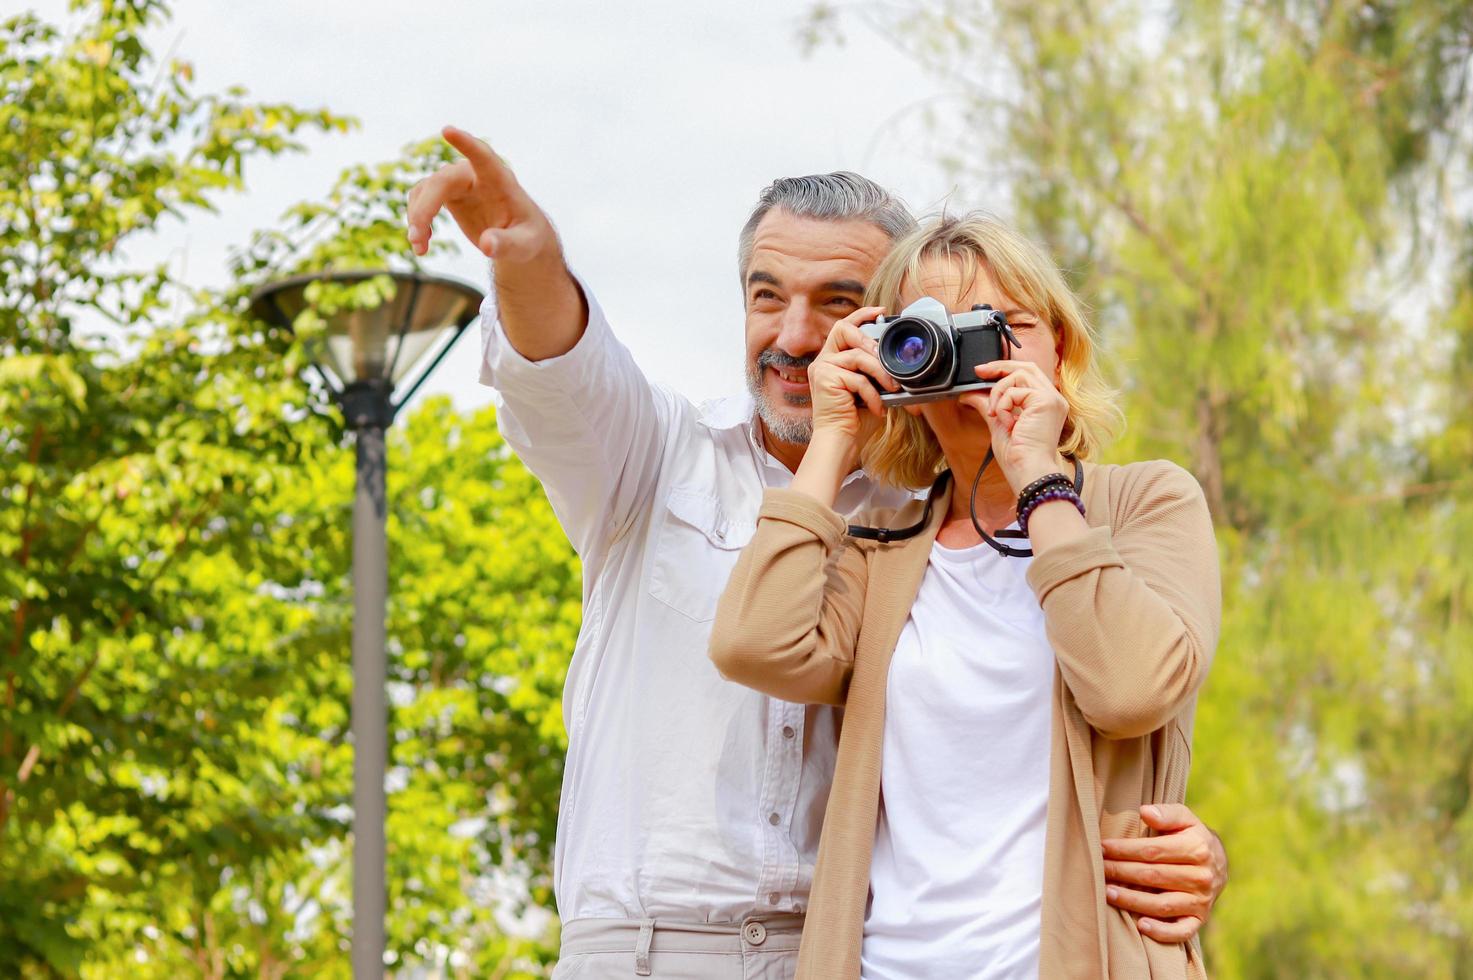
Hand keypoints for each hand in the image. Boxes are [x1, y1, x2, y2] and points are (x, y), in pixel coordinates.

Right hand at [407, 126, 556, 264]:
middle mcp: (476, 175)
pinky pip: (422, 199)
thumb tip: (487, 245)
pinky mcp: (448, 193)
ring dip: (417, 216)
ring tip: (419, 248)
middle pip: (442, 180)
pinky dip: (417, 220)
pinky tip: (423, 244)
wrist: (519, 239)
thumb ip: (508, 244)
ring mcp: (459, 182)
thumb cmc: (527, 238)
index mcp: (500, 180)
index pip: (483, 156)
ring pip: (426, 189)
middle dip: (426, 207)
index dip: (466, 143)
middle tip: (416, 238)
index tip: (447, 130)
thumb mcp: (524, 246)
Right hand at [806, 307, 898, 448]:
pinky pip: (857, 378)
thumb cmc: (855, 419)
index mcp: (833, 360)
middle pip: (843, 329)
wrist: (841, 441)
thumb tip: (898, 361)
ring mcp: (821, 369)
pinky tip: (877, 408)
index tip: (880, 312)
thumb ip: (876, 370)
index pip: (844, 328)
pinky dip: (872, 394)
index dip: (861, 315)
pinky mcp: (824, 379)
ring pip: (857, 357)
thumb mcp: (870, 388)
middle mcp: (823, 361)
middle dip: (868, 340)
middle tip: (885, 358)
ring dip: (880, 373)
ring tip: (891, 388)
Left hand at [961, 359, 1068, 492]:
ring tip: (995, 414)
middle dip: (1000, 367)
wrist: (1028, 471)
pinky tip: (1007, 423)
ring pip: (1018, 375)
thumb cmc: (1018, 457)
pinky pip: (1015, 390)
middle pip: (1026, 367)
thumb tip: (970, 394)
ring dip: (999, 393)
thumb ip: (989, 405)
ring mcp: (1052, 399)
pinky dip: (1004, 405)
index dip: (1005, 368)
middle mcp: (1053, 399)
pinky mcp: (1045, 401)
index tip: (982, 372)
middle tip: (979, 371)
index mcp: (1045, 404)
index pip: (1028, 375)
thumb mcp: (998, 424)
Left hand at [1101, 804, 1228, 943]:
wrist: (1219, 863)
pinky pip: (1182, 931)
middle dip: (1121, 872)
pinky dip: (1162, 932)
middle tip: (1097, 870)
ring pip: (1162, 904)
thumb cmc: (1191, 836)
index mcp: (1197, 849)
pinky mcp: (1200, 919)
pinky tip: (1140, 926)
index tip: (1101, 847)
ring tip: (1107, 894)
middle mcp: (1201, 877)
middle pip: (1153, 876)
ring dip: (1132, 901)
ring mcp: (1201, 901)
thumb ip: (1167, 813)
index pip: (1153, 851)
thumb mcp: (1185, 818)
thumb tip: (1145, 812)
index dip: (1124, 849)